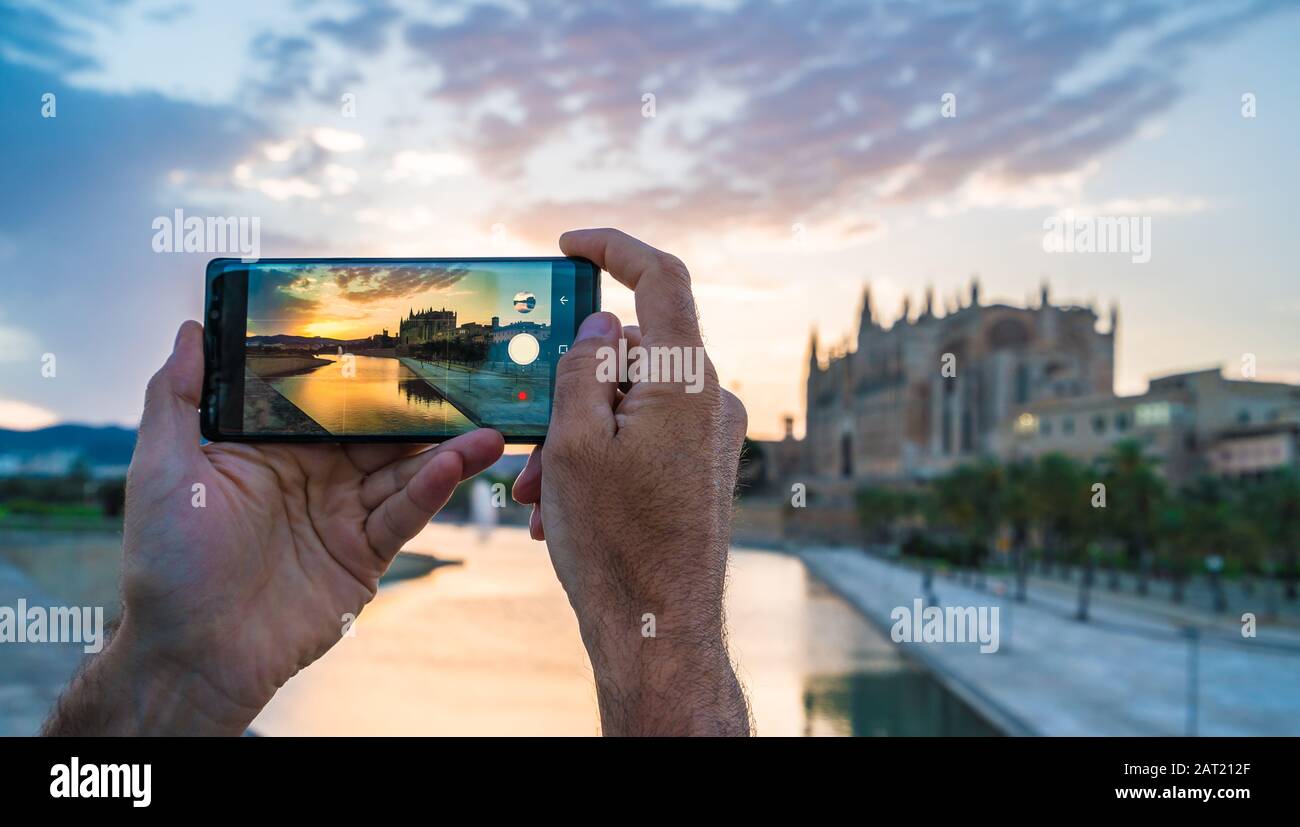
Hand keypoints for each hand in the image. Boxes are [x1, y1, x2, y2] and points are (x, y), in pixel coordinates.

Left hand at [44, 322, 502, 734]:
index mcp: (271, 450)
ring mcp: (341, 516)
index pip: (326, 403)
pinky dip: (429, 492)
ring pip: (402, 473)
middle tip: (466, 383)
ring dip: (445, 452)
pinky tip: (451, 467)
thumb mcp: (162, 469)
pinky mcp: (362, 556)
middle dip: (421, 412)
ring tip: (487, 432)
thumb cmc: (166, 564)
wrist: (193, 655)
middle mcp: (312, 478)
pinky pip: (401, 516)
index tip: (401, 343)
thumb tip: (193, 329)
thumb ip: (178, 398)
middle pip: (377, 435)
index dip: (362, 376)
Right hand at [513, 228, 749, 734]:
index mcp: (685, 381)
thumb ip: (584, 366)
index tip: (570, 245)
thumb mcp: (572, 443)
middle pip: (630, 355)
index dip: (616, 248)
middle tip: (529, 450)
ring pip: (629, 403)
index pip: (662, 278)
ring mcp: (710, 436)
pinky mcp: (702, 467)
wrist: (658, 629)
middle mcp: (710, 400)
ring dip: (576, 436)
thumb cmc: (614, 542)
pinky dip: (601, 457)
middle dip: (569, 391)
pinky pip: (645, 437)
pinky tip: (564, 507)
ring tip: (538, 496)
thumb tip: (606, 324)